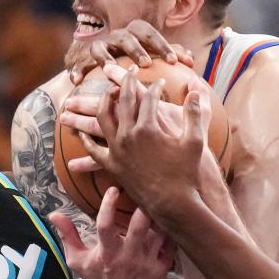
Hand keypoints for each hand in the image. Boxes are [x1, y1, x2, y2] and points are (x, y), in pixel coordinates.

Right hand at [49, 187, 174, 278]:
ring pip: (160, 233)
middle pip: (140, 227)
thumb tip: (54, 214)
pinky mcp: (162, 268)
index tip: (113, 190)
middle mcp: (128, 257)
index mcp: (107, 253)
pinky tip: (168, 222)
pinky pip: (171, 244)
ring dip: (159, 217)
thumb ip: (68, 235)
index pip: (106, 226)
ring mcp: (147, 263)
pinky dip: (170, 232)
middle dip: (143, 208)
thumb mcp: (78, 260)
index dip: (108, 206)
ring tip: (159, 202)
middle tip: (146, 192)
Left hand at [59, 63, 203, 172]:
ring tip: (105, 93)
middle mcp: (127, 136)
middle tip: (128, 73)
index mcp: (147, 128)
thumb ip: (195, 113)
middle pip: (121, 102)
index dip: (154, 87)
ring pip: (102, 119)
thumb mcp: (196, 141)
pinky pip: (94, 150)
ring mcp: (117, 151)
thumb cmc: (186, 174)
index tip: (159, 81)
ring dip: (102, 103)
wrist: (173, 205)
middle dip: (124, 84)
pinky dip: (87, 139)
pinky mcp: (113, 166)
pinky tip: (82, 132)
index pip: (147, 97)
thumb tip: (196, 89)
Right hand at [65, 19, 193, 84]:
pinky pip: (78, 62)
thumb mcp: (152, 57)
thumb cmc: (135, 62)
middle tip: (146, 64)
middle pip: (127, 35)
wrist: (104, 63)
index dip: (162, 45)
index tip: (175, 61)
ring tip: (110, 69)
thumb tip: (190, 58)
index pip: (150, 33)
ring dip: (106, 57)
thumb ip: (170, 55)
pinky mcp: (82, 58)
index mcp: (136, 35)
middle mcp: (118, 37)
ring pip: (102, 46)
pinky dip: (77, 68)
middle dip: (137, 49)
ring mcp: (100, 46)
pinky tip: (77, 80)